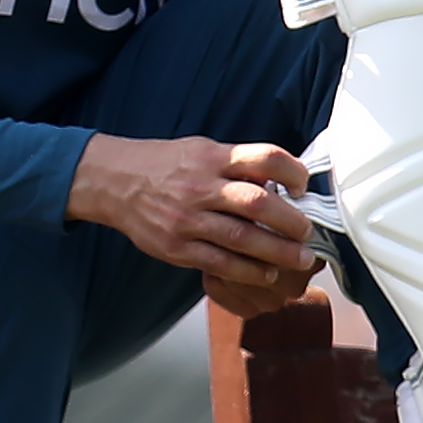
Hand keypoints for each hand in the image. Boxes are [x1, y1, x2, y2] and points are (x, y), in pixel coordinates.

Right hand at [68, 135, 316, 313]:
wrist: (114, 182)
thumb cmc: (164, 165)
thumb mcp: (201, 149)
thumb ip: (237, 164)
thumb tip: (280, 181)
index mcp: (212, 157)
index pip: (264, 158)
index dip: (292, 172)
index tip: (303, 186)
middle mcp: (201, 187)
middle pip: (258, 203)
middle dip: (291, 221)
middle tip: (308, 232)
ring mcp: (188, 220)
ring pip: (242, 238)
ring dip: (278, 252)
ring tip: (299, 258)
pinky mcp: (177, 248)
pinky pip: (220, 264)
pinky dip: (248, 271)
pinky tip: (267, 273)